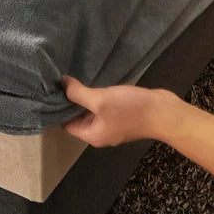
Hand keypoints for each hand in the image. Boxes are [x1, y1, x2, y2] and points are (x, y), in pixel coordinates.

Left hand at [62, 76, 176, 146]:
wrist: (164, 112)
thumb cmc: (130, 110)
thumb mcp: (100, 100)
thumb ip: (79, 94)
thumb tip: (62, 84)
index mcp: (92, 135)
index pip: (66, 124)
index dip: (57, 108)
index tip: (49, 91)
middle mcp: (100, 132)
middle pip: (78, 117)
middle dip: (69, 101)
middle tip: (57, 80)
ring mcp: (112, 124)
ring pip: (91, 111)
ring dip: (83, 97)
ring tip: (70, 78)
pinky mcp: (122, 115)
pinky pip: (103, 106)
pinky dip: (96, 96)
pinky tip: (91, 80)